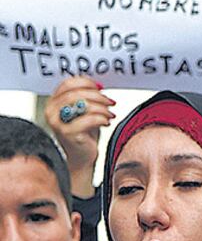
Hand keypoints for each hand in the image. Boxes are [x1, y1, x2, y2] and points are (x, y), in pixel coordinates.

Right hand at [43, 76, 115, 197]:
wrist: (81, 157)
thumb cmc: (84, 134)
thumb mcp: (85, 112)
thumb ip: (87, 98)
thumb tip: (99, 86)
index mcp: (53, 101)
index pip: (68, 83)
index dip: (87, 83)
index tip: (101, 88)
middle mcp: (51, 110)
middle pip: (77, 93)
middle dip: (98, 96)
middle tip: (110, 102)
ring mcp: (57, 122)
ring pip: (83, 104)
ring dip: (102, 108)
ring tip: (110, 114)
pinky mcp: (67, 133)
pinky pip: (89, 119)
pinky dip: (102, 119)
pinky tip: (106, 122)